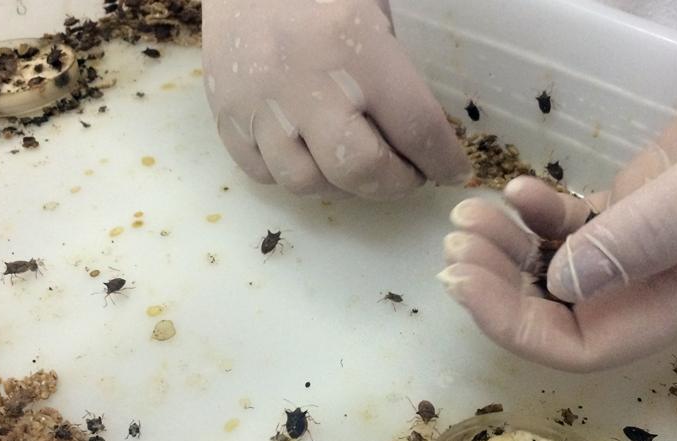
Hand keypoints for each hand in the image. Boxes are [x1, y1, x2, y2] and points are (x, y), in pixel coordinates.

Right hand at [202, 0, 469, 199]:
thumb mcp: (377, 4)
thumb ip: (401, 64)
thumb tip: (429, 130)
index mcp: (353, 42)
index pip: (415, 126)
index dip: (442, 159)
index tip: (452, 170)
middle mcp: (303, 81)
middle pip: (358, 169)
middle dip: (395, 184)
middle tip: (409, 174)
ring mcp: (258, 102)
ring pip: (306, 182)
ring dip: (343, 186)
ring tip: (359, 166)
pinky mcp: (225, 113)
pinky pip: (262, 172)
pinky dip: (294, 174)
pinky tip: (313, 155)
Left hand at [439, 13, 676, 370]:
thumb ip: (657, 233)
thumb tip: (564, 283)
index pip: (585, 344)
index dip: (518, 327)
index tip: (466, 281)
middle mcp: (661, 279)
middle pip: (560, 310)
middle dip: (500, 284)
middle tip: (458, 238)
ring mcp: (651, 237)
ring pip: (563, 265)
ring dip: (510, 248)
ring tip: (472, 212)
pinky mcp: (648, 194)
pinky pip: (579, 221)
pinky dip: (541, 212)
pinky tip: (519, 190)